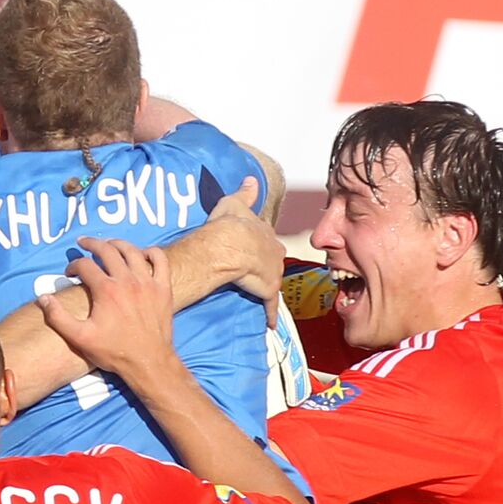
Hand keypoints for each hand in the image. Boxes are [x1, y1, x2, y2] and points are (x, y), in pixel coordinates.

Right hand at [37, 237, 172, 388]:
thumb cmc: (114, 352)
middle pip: (108, 250)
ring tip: (108, 244)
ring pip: (132, 251)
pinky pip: (160, 260)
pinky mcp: (163, 289)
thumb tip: (43, 298)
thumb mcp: (80, 338)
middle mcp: (127, 281)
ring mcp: (148, 283)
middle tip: (83, 243)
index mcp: (106, 290)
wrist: (148, 363)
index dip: (73, 266)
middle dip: (92, 244)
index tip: (69, 273)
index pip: (85, 265)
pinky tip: (141, 255)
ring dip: (118, 243)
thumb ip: (58, 317)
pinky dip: (151, 252)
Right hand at [206, 176, 283, 326]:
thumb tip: (251, 179)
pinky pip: (270, 305)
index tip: (255, 250)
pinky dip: (270, 315)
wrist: (229, 246)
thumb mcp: (235, 203)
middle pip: (274, 261)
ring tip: (259, 292)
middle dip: (268, 266)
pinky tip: (270, 324)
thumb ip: (245, 193)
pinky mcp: (268, 291)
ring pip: (273, 281)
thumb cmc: (228, 225)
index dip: (260, 246)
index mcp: (266, 234)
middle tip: (257, 271)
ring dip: (268, 287)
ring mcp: (273, 273)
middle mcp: (275, 253)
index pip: (267, 241)